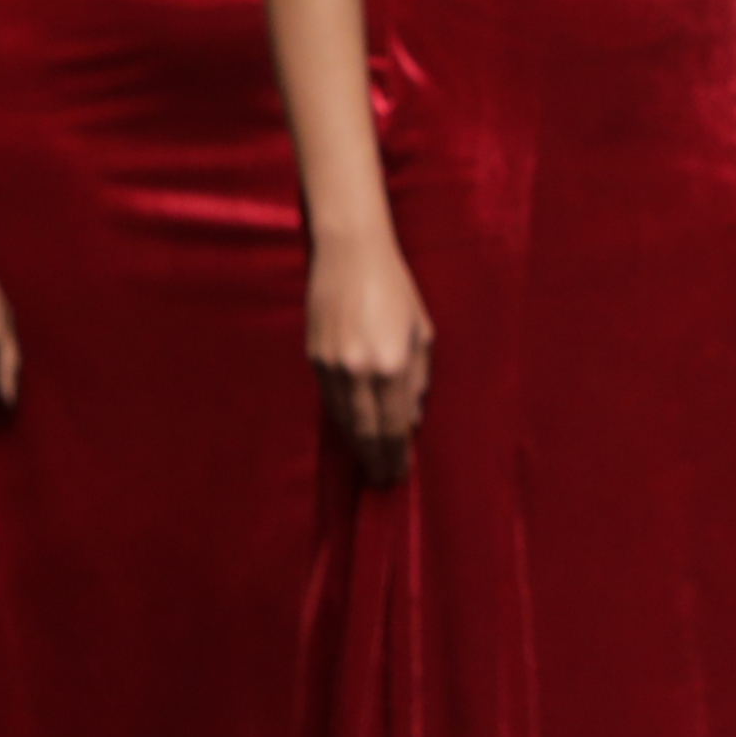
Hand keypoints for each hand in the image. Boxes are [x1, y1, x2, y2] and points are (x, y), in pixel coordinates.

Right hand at [309, 231, 433, 487]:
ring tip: (368, 464)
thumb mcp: (421, 332)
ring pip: (343, 419)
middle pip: (366, 430)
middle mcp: (359, 371)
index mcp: (392, 364)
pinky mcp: (314, 357)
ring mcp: (331, 366)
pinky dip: (341, 420)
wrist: (349, 255)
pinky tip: (350, 430)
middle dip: (376, 459)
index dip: (397, 453)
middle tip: (383, 481)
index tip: (400, 474)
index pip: (394, 425)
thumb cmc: (396, 288)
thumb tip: (412, 418)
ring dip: (356, 445)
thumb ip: (419, 379)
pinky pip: (329, 400)